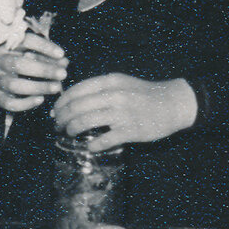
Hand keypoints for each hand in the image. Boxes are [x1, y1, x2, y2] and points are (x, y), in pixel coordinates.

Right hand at [0, 30, 67, 112]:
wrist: (8, 76)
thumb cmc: (27, 62)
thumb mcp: (37, 55)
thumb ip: (50, 58)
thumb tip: (63, 62)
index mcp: (8, 45)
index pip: (25, 41)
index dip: (44, 47)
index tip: (61, 54)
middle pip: (18, 64)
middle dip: (43, 69)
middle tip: (62, 74)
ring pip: (13, 84)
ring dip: (38, 87)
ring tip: (57, 87)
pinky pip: (9, 102)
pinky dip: (25, 103)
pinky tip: (41, 99)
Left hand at [51, 74, 197, 148]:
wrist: (173, 103)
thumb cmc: (144, 94)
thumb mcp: (120, 83)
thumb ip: (99, 89)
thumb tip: (72, 100)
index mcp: (109, 82)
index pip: (76, 91)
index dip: (61, 102)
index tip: (56, 111)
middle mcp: (114, 96)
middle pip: (77, 107)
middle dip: (62, 118)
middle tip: (57, 125)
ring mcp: (122, 114)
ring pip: (85, 122)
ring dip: (72, 129)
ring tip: (69, 133)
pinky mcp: (131, 130)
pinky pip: (104, 140)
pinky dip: (93, 145)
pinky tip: (89, 147)